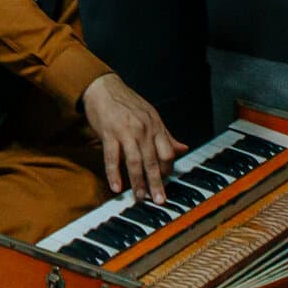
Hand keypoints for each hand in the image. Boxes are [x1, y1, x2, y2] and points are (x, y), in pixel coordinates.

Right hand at [81, 72, 185, 203]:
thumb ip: (166, 135)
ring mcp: (126, 131)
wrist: (103, 87)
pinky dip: (114, 174)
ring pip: (134, 161)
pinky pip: (112, 157)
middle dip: (157, 183)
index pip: (167, 153)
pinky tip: (116, 186)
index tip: (166, 183)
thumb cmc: (127, 103)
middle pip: (153, 160)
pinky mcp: (108, 133)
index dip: (168, 170)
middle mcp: (143, 129)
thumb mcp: (151, 116)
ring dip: (137, 182)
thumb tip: (183, 148)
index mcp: (155, 126)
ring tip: (139, 197)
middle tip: (159, 200)